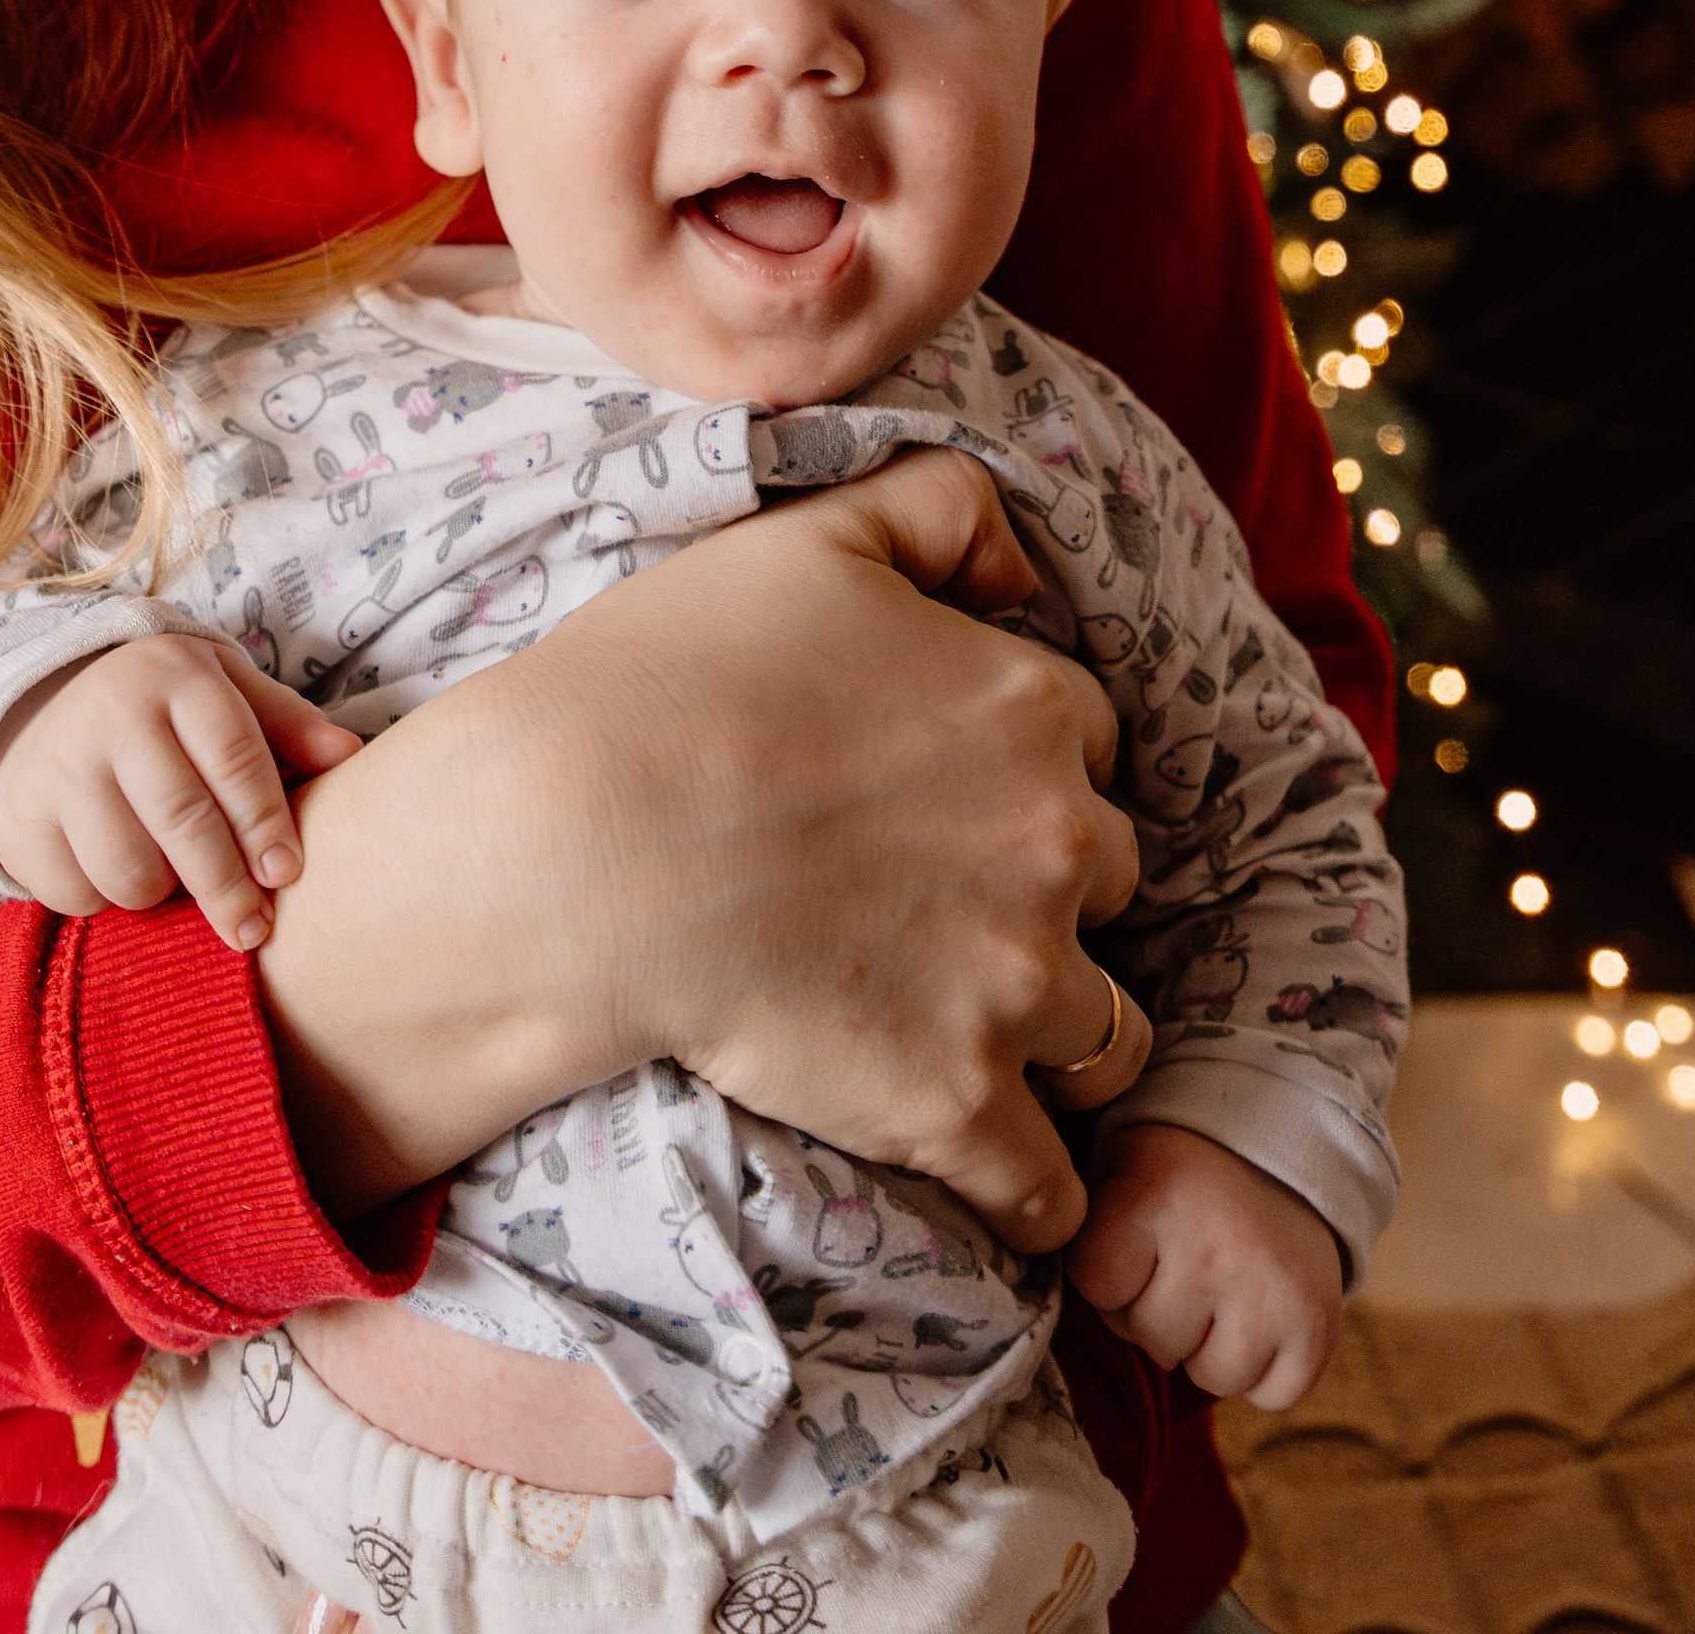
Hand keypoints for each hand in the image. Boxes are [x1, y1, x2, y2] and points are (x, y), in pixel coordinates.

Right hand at [0, 637, 360, 950]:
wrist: (42, 705)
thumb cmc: (161, 709)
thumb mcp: (222, 692)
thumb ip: (285, 724)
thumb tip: (351, 756)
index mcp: (174, 676)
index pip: (233, 756)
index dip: (265, 822)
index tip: (287, 874)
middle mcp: (111, 714)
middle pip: (183, 820)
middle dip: (227, 887)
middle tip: (253, 931)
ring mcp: (57, 766)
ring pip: (129, 868)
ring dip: (162, 894)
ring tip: (174, 881)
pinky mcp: (17, 818)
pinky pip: (76, 894)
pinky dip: (104, 900)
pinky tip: (115, 872)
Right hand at [259, 447, 1146, 1240]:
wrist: (580, 841)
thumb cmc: (677, 675)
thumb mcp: (817, 534)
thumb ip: (946, 508)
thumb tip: (1022, 568)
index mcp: (1035, 707)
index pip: (1092, 741)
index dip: (1026, 761)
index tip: (953, 788)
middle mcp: (1060, 845)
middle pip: (1114, 880)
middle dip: (1051, 889)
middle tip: (949, 899)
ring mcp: (1017, 986)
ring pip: (1105, 1029)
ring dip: (1057, 1028)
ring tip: (975, 1028)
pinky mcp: (959, 1106)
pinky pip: (1053, 1183)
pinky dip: (1038, 1187)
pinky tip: (1001, 1171)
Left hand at [1068, 1120, 1343, 1409]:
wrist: (1285, 1143)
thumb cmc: (1179, 1171)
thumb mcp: (1117, 1168)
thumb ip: (1077, 1230)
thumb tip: (1026, 1313)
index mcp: (1153, 1197)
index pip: (1094, 1285)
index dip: (1108, 1271)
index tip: (1133, 1237)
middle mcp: (1213, 1246)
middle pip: (1150, 1338)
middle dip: (1157, 1310)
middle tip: (1185, 1259)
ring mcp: (1270, 1291)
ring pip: (1208, 1377)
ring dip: (1209, 1345)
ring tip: (1222, 1284)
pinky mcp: (1317, 1326)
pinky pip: (1270, 1396)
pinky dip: (1265, 1369)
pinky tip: (1261, 1312)